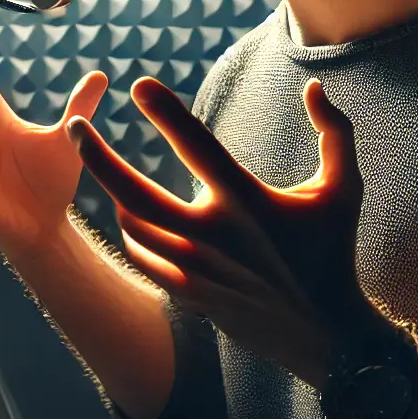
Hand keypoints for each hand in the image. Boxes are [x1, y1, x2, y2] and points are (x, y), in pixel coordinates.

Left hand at [67, 77, 375, 386]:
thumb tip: (314, 87)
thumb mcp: (345, 188)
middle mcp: (213, 236)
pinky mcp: (187, 294)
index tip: (138, 85)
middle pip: (133, 192)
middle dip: (96, 156)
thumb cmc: (332, 251)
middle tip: (72, 126)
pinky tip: (129, 214)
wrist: (324, 333)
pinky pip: (141, 256)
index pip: (196, 146)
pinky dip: (130, 231)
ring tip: (105, 165)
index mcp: (247, 203)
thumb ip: (334, 132)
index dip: (165, 111)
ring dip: (114, 192)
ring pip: (131, 225)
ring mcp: (194, 269)